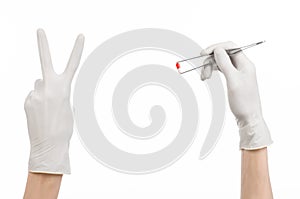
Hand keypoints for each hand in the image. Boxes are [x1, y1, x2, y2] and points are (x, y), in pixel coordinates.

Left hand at [24, 29, 83, 173]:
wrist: (49, 146)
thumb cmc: (63, 128)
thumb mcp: (66, 107)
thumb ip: (54, 90)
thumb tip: (38, 80)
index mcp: (63, 89)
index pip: (72, 65)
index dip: (77, 49)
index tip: (81, 35)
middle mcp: (47, 88)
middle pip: (45, 62)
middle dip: (43, 44)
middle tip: (40, 29)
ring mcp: (35, 94)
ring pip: (39, 85)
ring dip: (43, 91)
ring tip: (48, 109)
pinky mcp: (27, 101)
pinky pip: (33, 96)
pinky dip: (37, 101)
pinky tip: (41, 114)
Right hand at [201, 41, 271, 149]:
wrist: (248, 118)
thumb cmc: (243, 101)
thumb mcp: (233, 81)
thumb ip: (225, 64)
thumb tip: (217, 50)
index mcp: (245, 64)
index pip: (230, 47)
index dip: (215, 48)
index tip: (202, 54)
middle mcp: (242, 66)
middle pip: (223, 55)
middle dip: (210, 61)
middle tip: (203, 73)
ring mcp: (237, 72)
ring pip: (220, 62)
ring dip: (209, 67)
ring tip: (203, 78)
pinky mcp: (233, 79)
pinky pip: (221, 69)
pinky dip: (212, 71)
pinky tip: (206, 77)